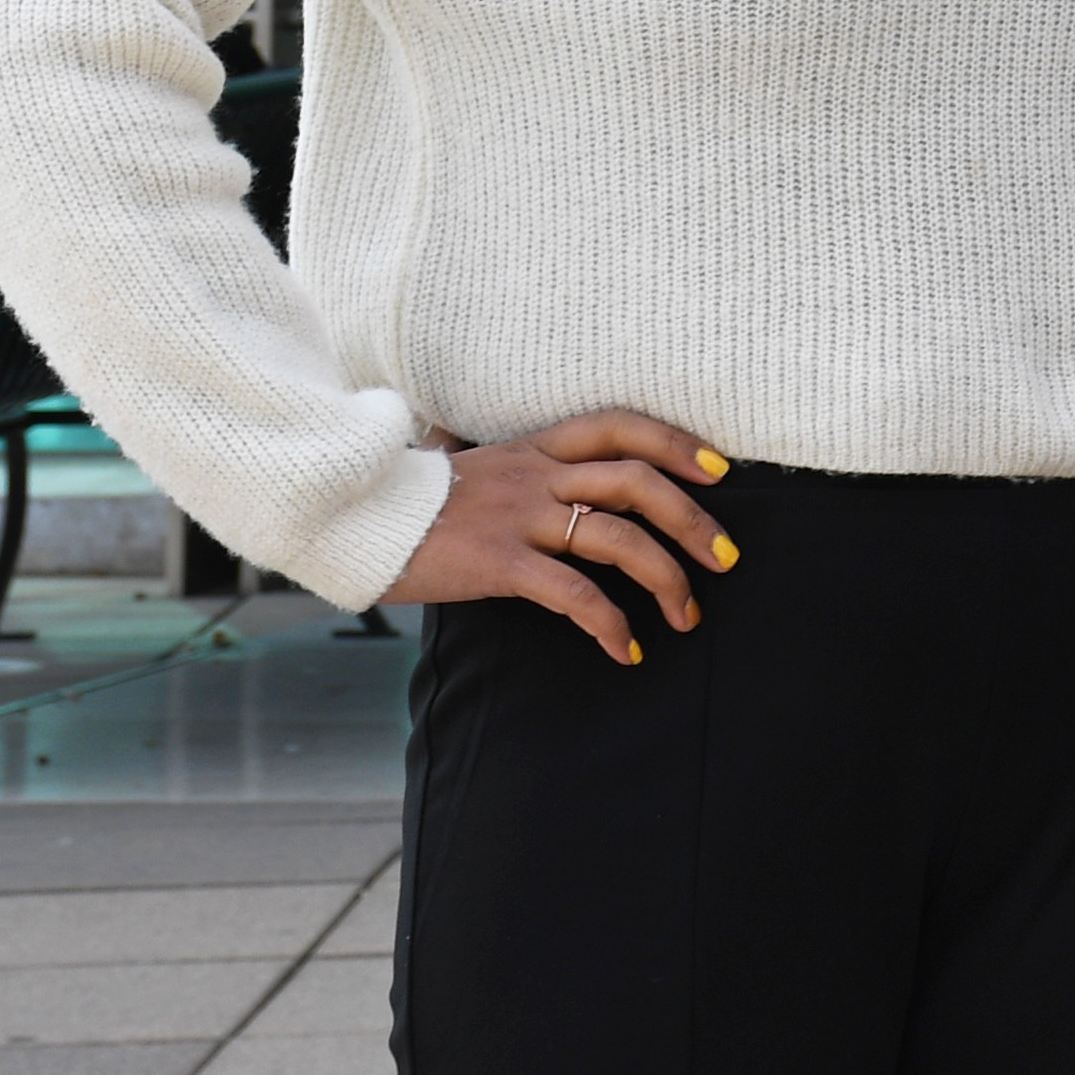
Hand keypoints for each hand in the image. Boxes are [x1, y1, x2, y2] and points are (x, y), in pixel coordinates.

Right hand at [386, 412, 738, 663]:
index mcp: (535, 447)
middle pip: (638, 481)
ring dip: (666, 579)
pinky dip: (610, 623)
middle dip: (693, 521)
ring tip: (687, 616)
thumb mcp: (468, 466)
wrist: (348, 517)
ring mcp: (519, 517)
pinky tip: (626, 648)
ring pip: (618, 539)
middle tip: (726, 559)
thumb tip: (509, 454)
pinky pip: (574, 594)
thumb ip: (508, 464)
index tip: (720, 471)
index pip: (621, 426)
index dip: (677, 444)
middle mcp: (536, 475)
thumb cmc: (413, 501)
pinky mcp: (500, 562)